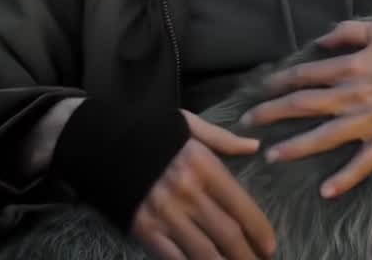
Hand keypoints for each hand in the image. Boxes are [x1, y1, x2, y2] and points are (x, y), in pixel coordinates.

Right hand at [131, 112, 276, 259]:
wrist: (100, 141)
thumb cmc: (149, 130)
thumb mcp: (189, 125)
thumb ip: (224, 139)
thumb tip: (255, 146)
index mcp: (204, 167)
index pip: (241, 206)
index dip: (260, 230)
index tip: (270, 246)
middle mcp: (189, 194)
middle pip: (227, 234)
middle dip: (247, 256)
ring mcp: (166, 215)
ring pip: (204, 252)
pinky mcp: (144, 229)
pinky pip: (173, 257)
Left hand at [241, 20, 371, 198]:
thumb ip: (348, 32)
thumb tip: (320, 41)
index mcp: (351, 66)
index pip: (304, 75)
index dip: (278, 82)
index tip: (258, 90)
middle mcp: (354, 95)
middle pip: (303, 104)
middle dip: (271, 113)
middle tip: (247, 122)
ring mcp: (369, 120)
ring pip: (324, 136)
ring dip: (295, 147)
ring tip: (272, 155)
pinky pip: (363, 163)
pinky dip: (345, 179)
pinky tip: (325, 192)